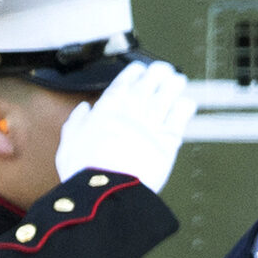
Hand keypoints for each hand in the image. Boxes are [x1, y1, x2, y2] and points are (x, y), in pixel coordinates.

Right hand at [55, 60, 196, 192]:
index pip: (125, 80)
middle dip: (158, 73)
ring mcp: (152, 124)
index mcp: (108, 106)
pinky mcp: (168, 142)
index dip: (134, 72)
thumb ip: (78, 121)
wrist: (107, 188)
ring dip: (174, 85)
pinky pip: (180, 119)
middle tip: (163, 69)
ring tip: (178, 80)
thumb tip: (83, 110)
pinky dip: (185, 108)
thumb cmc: (86, 169)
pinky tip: (187, 103)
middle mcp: (133, 110)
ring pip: (168, 95)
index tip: (139, 69)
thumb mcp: (70, 140)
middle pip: (150, 82)